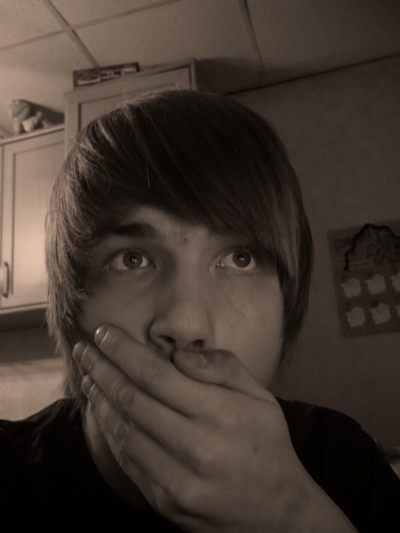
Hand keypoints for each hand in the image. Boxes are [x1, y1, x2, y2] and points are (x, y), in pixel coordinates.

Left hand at [73, 326, 356, 531]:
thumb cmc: (267, 444)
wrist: (277, 513)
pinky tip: (104, 410)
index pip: (157, 374)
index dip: (124, 351)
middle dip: (102, 369)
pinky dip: (111, 431)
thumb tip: (177, 354)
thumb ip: (221, 367)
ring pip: (124, 431)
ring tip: (87, 375)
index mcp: (221, 415)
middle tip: (84, 349)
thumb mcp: (260, 396)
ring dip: (100, 399)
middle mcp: (196, 448)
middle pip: (132, 400)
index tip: (103, 333)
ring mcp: (177, 480)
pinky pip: (128, 460)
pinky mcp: (166, 502)